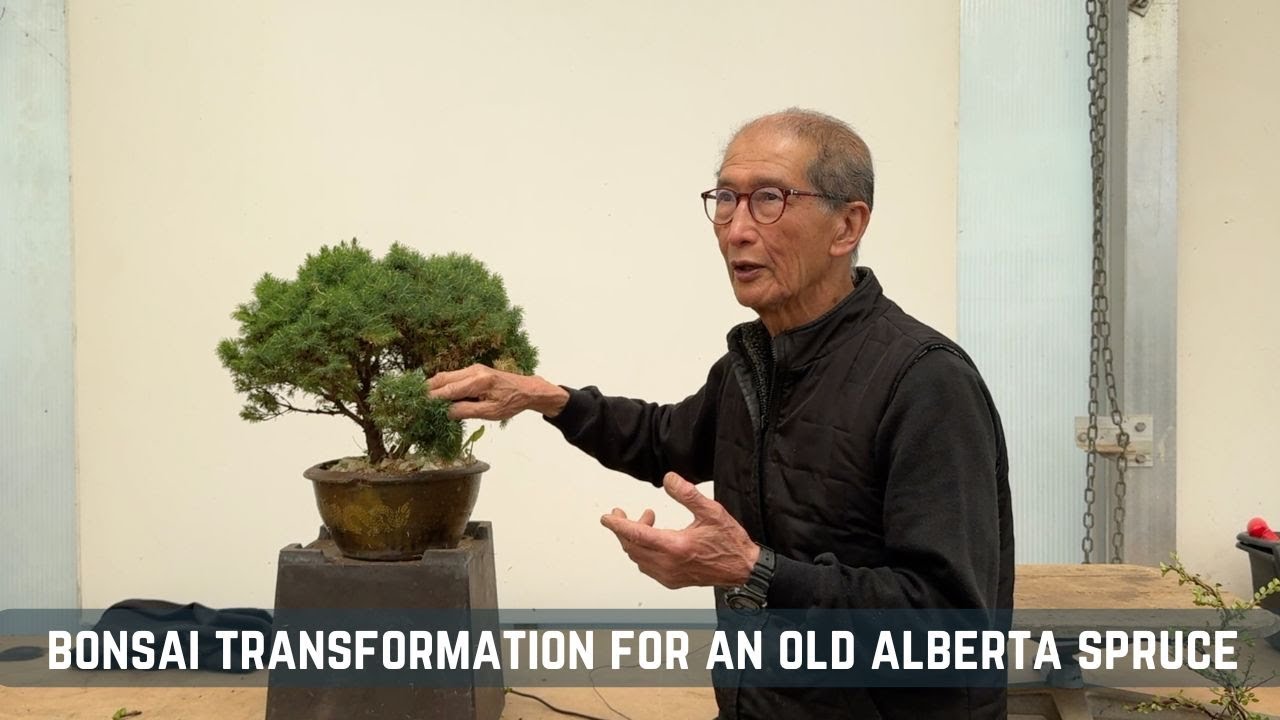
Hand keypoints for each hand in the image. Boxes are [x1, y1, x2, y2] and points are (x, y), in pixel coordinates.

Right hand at [427, 364, 567, 419]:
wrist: (527, 390)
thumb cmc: (512, 402)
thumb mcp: (489, 412)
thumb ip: (465, 411)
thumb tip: (444, 413)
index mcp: (478, 381)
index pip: (448, 390)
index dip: (431, 399)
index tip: (417, 406)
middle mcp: (473, 371)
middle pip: (442, 379)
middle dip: (426, 390)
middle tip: (412, 401)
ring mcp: (473, 369)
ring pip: (446, 377)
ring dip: (433, 388)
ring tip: (420, 400)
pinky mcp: (474, 371)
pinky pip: (453, 377)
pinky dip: (443, 386)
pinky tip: (437, 397)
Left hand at [600, 472, 759, 588]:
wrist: (743, 568)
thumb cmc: (730, 542)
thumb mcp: (712, 511)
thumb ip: (687, 494)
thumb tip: (669, 479)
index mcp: (676, 547)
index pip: (636, 535)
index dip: (618, 524)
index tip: (607, 517)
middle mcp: (669, 565)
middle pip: (632, 547)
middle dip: (623, 529)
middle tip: (623, 513)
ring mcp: (669, 576)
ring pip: (638, 558)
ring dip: (635, 539)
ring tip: (648, 521)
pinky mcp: (672, 582)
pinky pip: (647, 567)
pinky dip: (643, 552)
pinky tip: (654, 540)